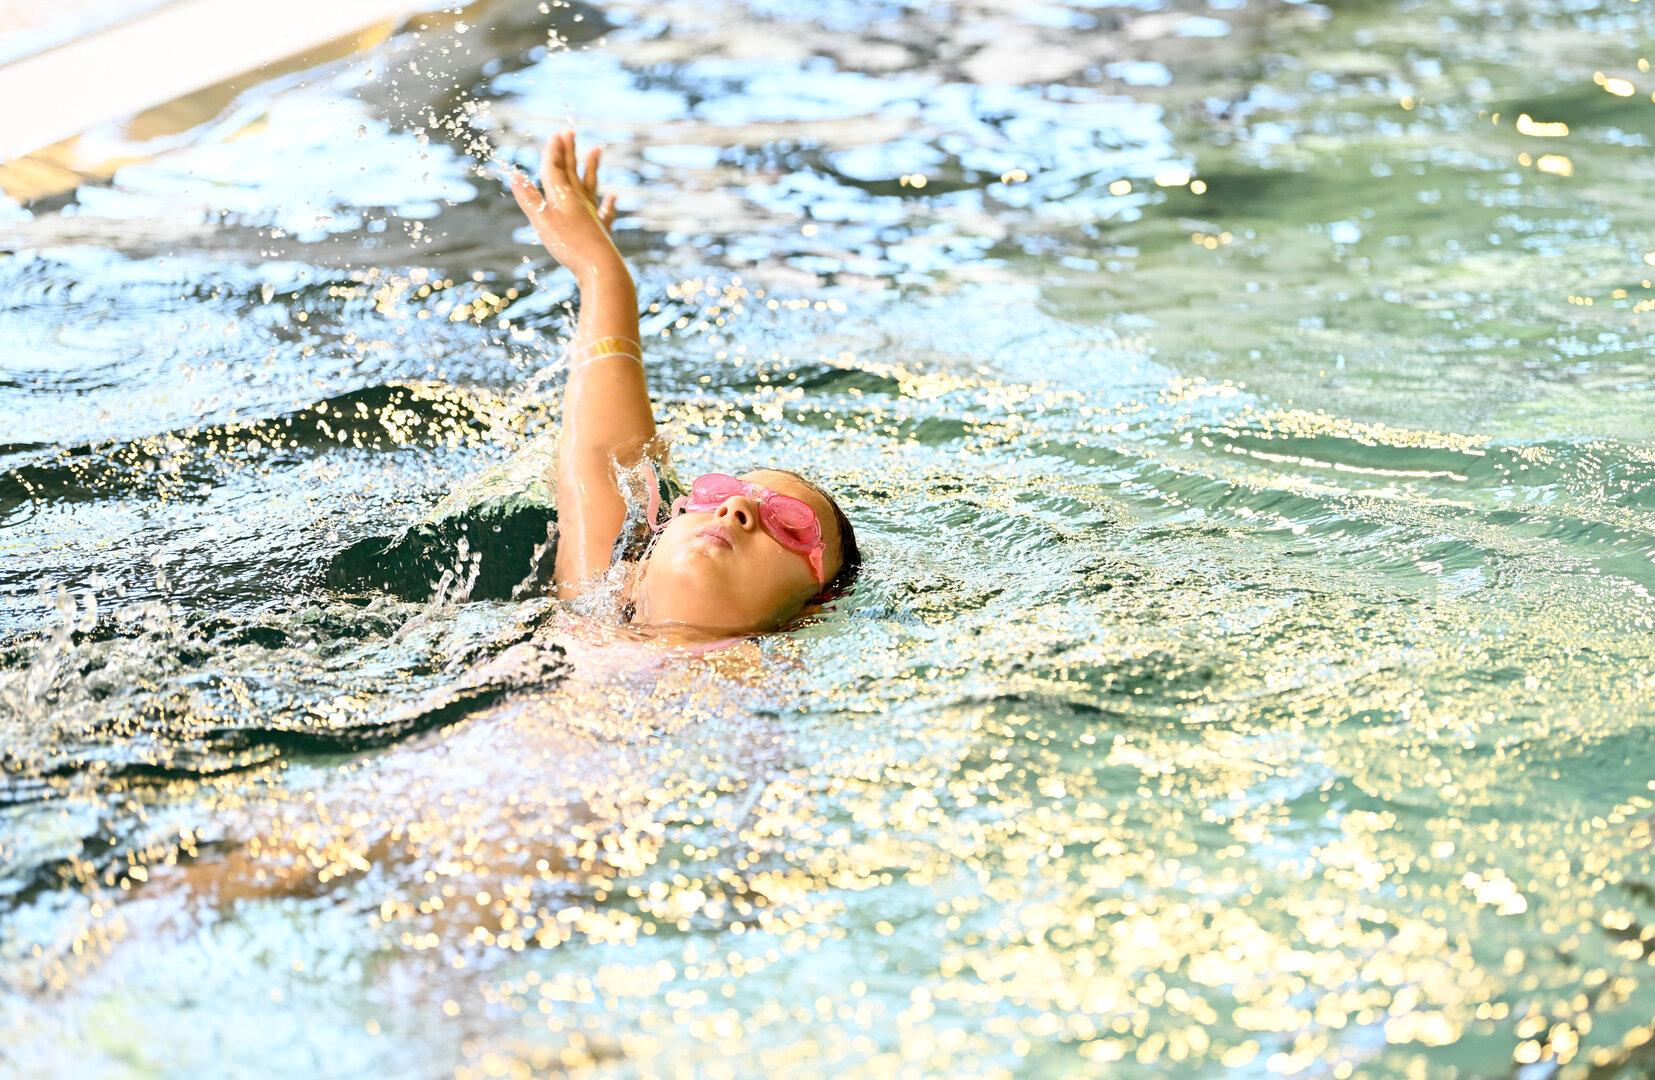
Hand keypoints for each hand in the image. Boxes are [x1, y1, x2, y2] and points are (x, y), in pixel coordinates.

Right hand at [509, 130, 620, 278]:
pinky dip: (609, 203)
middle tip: (570, 131)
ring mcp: (592, 214)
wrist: (600, 267)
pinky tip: (613, 196)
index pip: (554, 169)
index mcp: (562, 196)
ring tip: (597, 150)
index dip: (553, 152)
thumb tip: (514, 175)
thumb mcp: (542, 222)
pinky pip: (605, 212)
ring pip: (590, 185)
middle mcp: (579, 201)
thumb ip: (529, 199)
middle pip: (572, 171)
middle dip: (569, 152)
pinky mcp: (601, 230)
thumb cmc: (569, 244)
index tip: (555, 134)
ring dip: (591, 167)